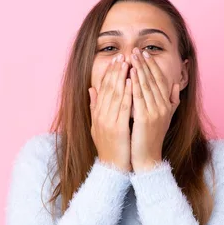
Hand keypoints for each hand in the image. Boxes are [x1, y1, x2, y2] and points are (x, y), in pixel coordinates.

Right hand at [88, 53, 132, 172]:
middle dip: (116, 71)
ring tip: (128, 63)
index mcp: (97, 114)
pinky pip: (124, 107)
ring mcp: (108, 121)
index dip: (109, 73)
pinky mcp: (117, 128)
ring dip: (122, 77)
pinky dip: (127, 93)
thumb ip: (95, 107)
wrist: (111, 168)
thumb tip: (91, 89)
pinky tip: (132, 82)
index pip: (102, 89)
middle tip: (123, 56)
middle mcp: (100, 115)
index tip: (116, 60)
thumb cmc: (109, 148)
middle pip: (108, 88)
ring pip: (115, 94)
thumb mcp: (98, 126)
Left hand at [129, 47, 180, 172]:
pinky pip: (140, 98)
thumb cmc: (152, 138)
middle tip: (137, 50)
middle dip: (145, 64)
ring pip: (147, 86)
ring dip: (139, 69)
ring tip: (132, 56)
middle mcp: (163, 107)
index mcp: (167, 105)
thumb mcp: (166, 118)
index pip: (160, 81)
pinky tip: (131, 74)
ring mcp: (155, 112)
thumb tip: (176, 84)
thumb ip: (172, 101)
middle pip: (154, 80)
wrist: (147, 157)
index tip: (146, 54)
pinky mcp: (146, 119)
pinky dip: (135, 84)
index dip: (153, 66)